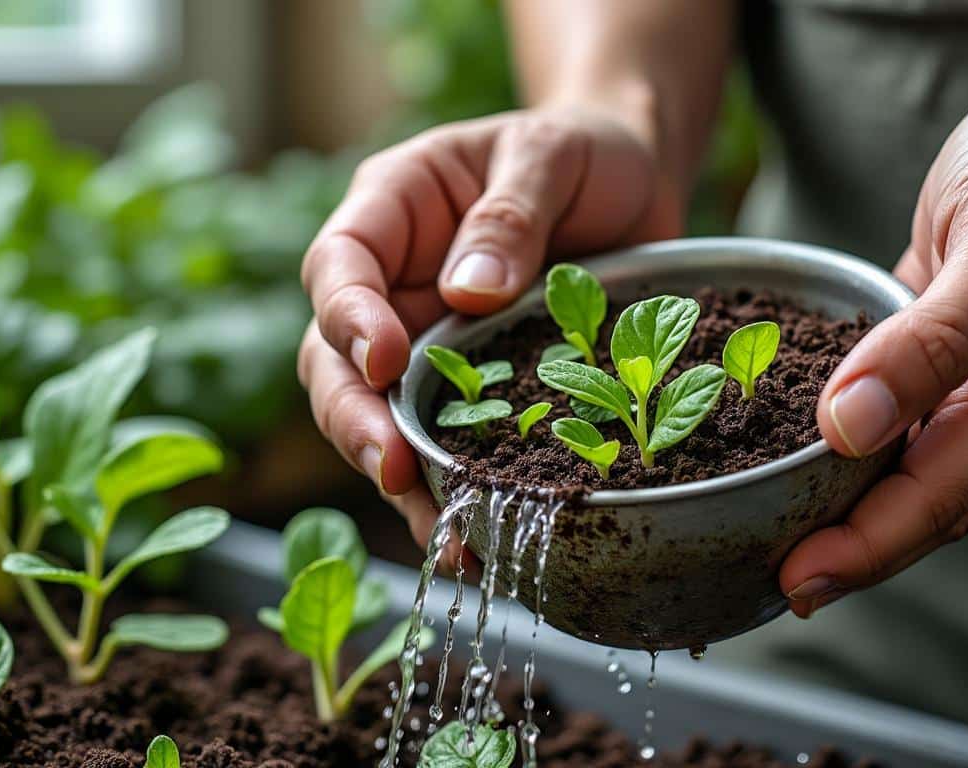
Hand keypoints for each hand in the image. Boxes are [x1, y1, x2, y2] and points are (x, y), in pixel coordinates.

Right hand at [299, 107, 679, 550]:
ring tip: (442, 531)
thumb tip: (468, 293)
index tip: (385, 361)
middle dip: (358, 420)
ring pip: (381, 418)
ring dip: (401, 477)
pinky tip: (477, 538)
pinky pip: (445, 444)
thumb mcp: (552, 156)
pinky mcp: (472, 388)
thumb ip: (511, 214)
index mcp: (394, 209)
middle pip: (336, 361)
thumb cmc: (583, 152)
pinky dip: (454, 493)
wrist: (631, 184)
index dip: (349, 319)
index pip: (339, 265)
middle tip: (395, 469)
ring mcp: (426, 341)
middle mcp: (393, 284)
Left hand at [778, 61, 967, 615]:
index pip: (939, 495)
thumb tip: (852, 424)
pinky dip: (840, 443)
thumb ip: (935, 337)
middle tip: (765, 581)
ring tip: (766, 535)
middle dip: (848, 551)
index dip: (867, 546)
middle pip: (920, 504)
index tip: (796, 576)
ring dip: (843, 509)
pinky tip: (786, 453)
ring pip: (904, 472)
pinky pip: (889, 417)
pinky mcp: (936, 355)